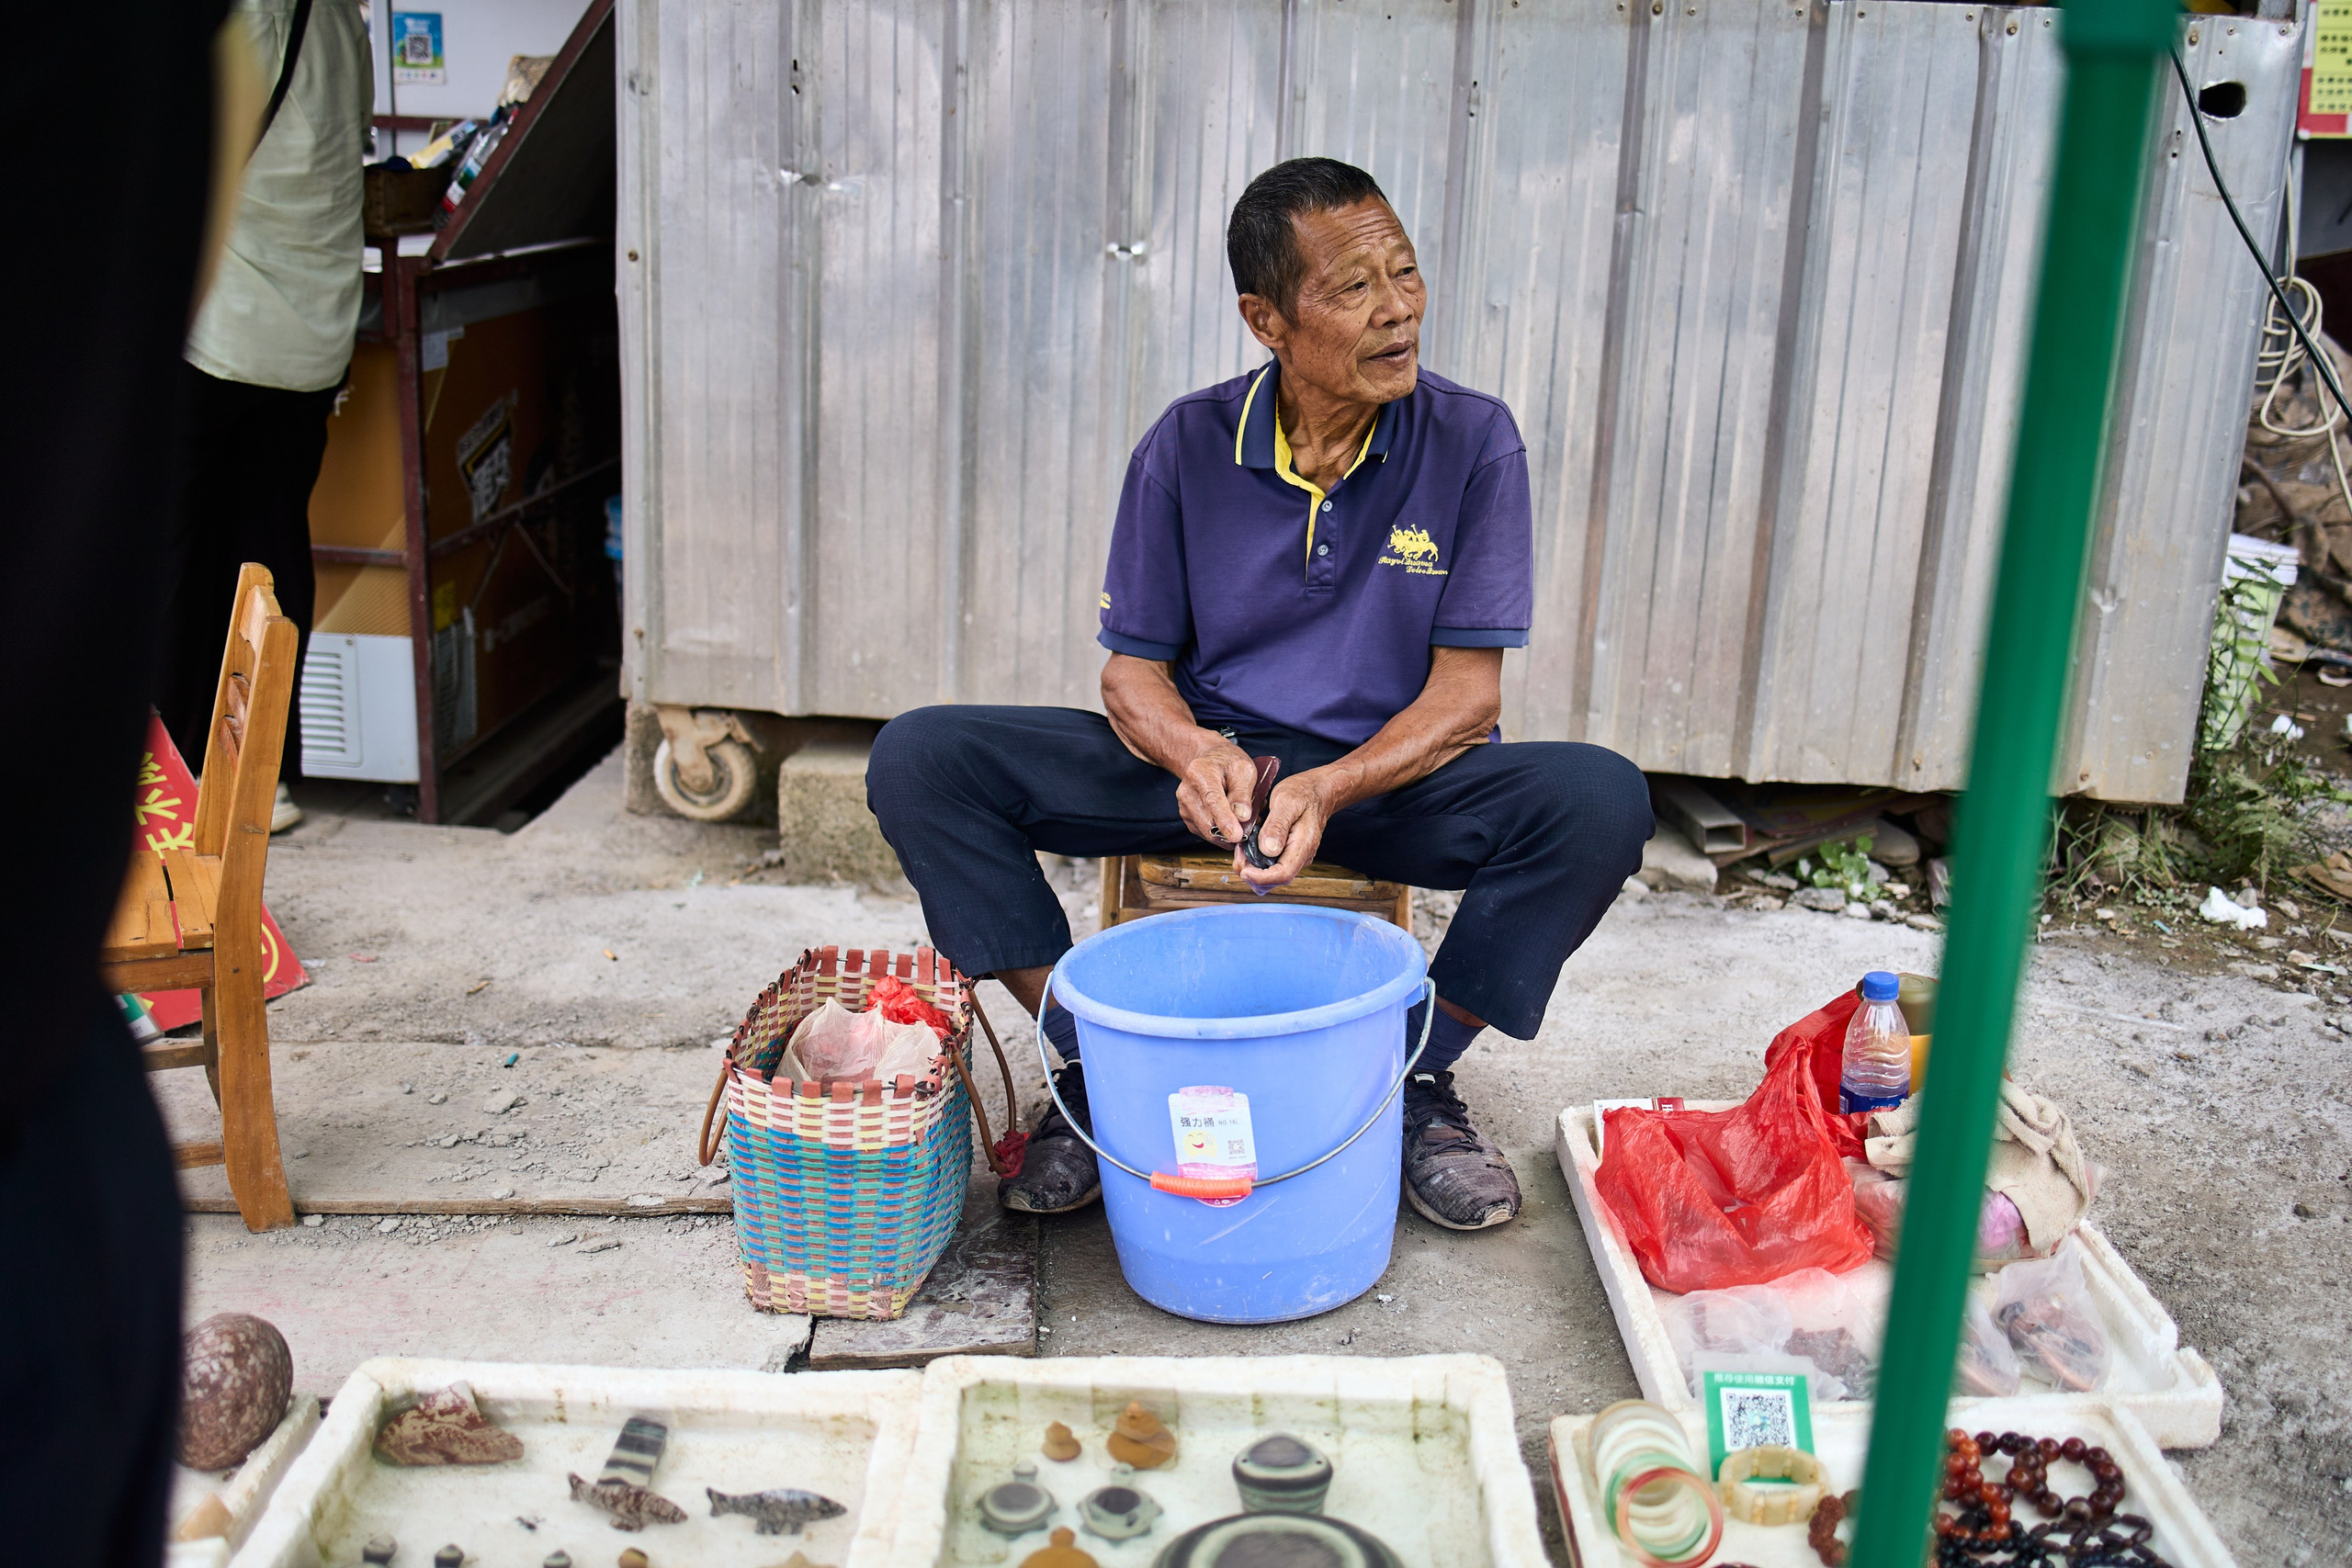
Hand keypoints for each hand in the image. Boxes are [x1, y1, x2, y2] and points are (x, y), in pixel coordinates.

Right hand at [1173, 733, 1258, 848]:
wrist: (1210, 761)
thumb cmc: (1228, 763)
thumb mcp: (1244, 769)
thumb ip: (1242, 793)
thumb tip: (1242, 817)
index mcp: (1200, 773)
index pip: (1212, 801)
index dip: (1225, 820)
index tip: (1236, 835)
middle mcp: (1187, 791)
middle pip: (1207, 822)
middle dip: (1231, 831)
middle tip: (1251, 827)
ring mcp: (1184, 806)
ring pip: (1208, 832)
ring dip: (1227, 832)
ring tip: (1241, 817)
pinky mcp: (1188, 818)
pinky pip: (1206, 833)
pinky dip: (1221, 832)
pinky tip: (1229, 819)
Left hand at [1242, 771, 1332, 890]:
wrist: (1317, 791)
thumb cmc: (1303, 793)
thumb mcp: (1287, 802)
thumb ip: (1277, 826)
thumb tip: (1268, 850)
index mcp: (1303, 846)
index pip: (1282, 875)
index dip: (1260, 878)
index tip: (1243, 870)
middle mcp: (1300, 857)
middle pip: (1274, 881)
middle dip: (1252, 875)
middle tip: (1237, 856)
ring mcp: (1294, 857)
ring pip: (1270, 877)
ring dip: (1252, 870)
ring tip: (1240, 850)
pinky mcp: (1287, 854)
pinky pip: (1270, 867)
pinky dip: (1255, 863)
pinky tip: (1247, 847)